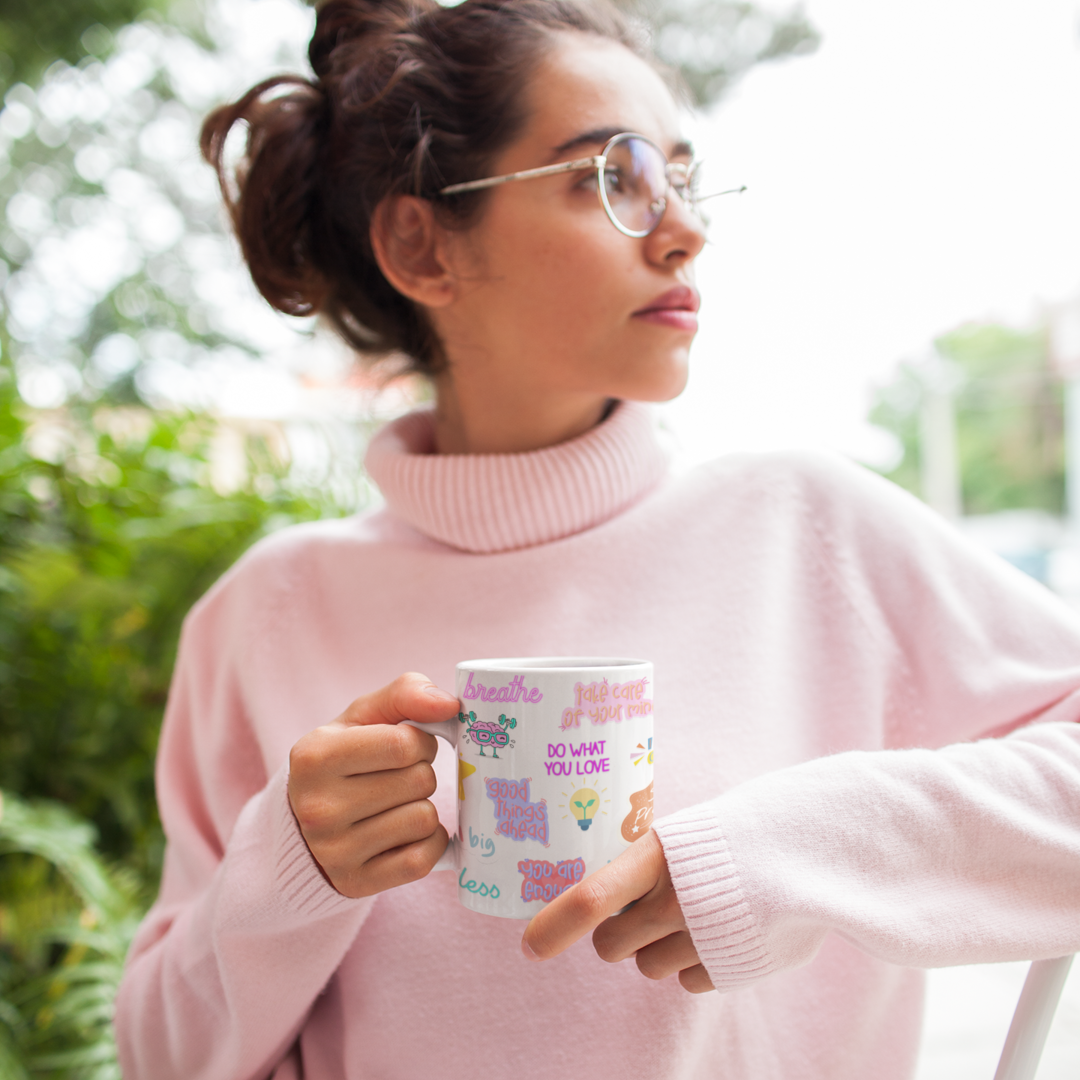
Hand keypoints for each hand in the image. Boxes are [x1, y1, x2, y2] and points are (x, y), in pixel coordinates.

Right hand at [288, 672, 458, 897]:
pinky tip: (405, 833)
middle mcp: (318, 808)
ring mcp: (334, 852)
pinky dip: (427, 844)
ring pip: (424, 819)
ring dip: (423, 807)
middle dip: (420, 773)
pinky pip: (422, 861)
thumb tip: (450, 704)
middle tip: (397, 777)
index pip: (405, 744)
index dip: (420, 741)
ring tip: (396, 804)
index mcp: (314, 757)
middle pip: (419, 781)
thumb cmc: (346, 758)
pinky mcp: (356, 883)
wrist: (306, 822)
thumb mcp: (364, 716)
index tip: (407, 746)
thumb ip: (406, 694)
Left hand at [519, 830, 713, 992]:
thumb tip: (594, 898)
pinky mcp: (728, 968)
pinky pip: (685, 980)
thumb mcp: (679, 835)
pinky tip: (718, 930)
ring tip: (694, 912)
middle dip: (617, 934)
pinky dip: (694, 961)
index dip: (555, 925)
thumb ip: (639, 866)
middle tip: (641, 910)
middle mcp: (674, 902)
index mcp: (655, 857)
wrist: (806, 846)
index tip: (530, 947)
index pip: (592, 898)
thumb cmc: (732, 834)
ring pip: (647, 967)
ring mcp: (701, 939)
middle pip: (611, 947)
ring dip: (658, 947)